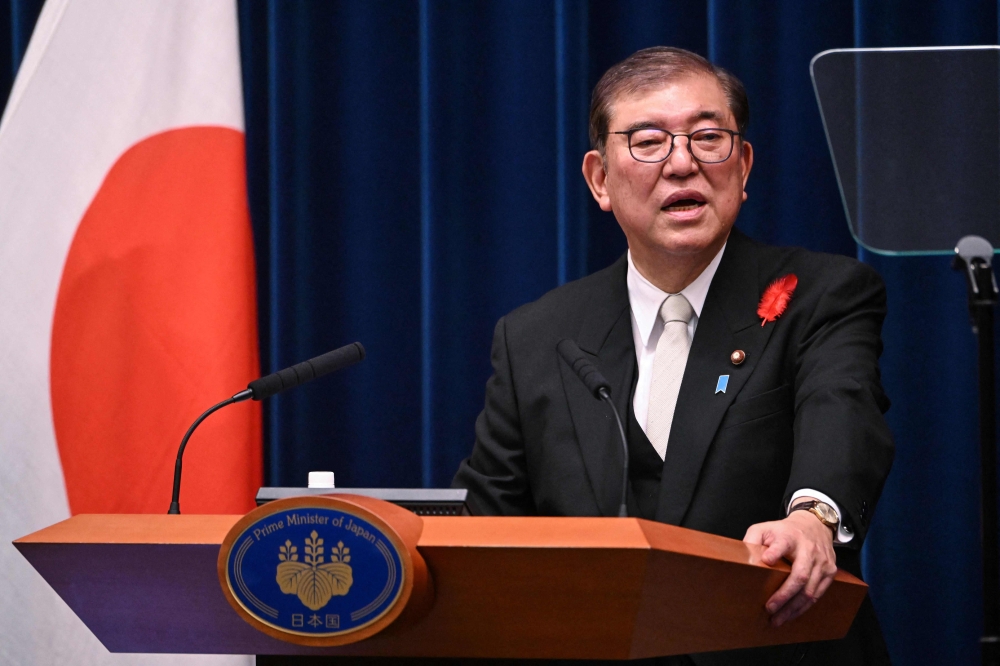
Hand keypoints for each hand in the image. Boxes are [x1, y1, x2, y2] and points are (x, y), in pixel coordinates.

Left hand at [744, 508, 837, 626]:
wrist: (815, 525)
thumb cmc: (784, 531)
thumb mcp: (765, 528)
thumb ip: (751, 540)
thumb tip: (742, 559)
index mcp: (789, 537)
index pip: (782, 544)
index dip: (775, 552)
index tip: (767, 560)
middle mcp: (808, 550)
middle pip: (799, 576)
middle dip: (784, 596)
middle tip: (769, 609)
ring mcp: (822, 562)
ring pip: (810, 591)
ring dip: (793, 608)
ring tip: (777, 619)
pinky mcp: (830, 572)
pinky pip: (818, 594)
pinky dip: (803, 607)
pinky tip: (791, 614)